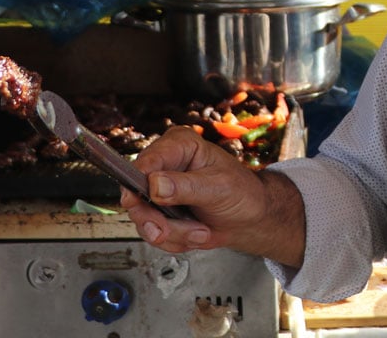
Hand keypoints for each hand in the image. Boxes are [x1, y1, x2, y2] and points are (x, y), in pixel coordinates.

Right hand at [122, 126, 305, 265]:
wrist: (251, 218)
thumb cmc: (242, 193)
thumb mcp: (218, 187)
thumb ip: (186, 186)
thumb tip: (155, 184)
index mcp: (179, 145)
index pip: (146, 161)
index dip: (138, 183)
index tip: (142, 200)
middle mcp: (164, 165)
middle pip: (136, 195)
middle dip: (159, 220)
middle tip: (179, 229)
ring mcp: (159, 191)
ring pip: (144, 219)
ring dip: (174, 233)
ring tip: (200, 230)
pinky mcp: (160, 213)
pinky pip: (154, 233)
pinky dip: (176, 240)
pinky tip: (196, 232)